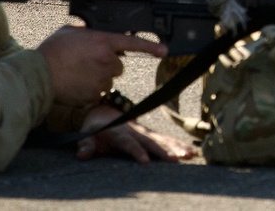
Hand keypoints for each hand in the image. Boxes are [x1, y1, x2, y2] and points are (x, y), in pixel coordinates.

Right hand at [37, 26, 167, 105]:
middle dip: (107, 64)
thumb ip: (87, 32)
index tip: (164, 51)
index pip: (133, 43)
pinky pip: (98, 93)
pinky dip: (89, 90)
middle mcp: (106, 61)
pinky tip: (75, 83)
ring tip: (77, 73)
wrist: (39, 75)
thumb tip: (91, 34)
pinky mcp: (94, 95)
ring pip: (108, 80)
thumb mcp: (70, 31)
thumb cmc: (51, 51)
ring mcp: (102, 79)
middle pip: (118, 65)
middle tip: (87, 62)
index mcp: (102, 42)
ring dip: (98, 77)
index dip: (151, 47)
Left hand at [75, 104, 197, 163]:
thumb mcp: (85, 135)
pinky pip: (167, 141)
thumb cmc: (94, 128)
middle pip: (151, 142)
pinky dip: (180, 146)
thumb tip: (82, 154)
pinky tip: (193, 152)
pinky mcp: (152, 136)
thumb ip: (85, 144)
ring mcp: (145, 133)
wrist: (104, 113)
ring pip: (163, 140)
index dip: (136, 151)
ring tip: (189, 155)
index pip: (128, 143)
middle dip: (164, 151)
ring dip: (176, 148)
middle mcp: (135, 131)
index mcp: (119, 132)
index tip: (145, 161)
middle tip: (176, 159)